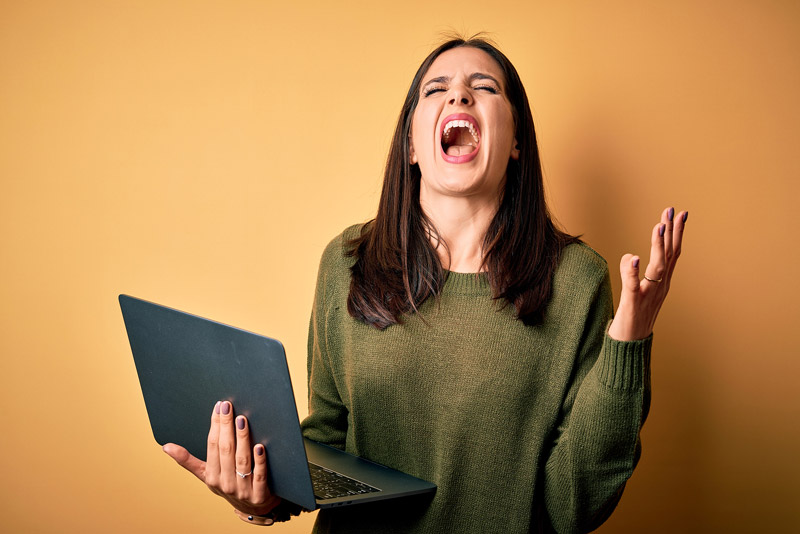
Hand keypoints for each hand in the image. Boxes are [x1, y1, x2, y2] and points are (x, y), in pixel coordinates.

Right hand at [162, 400, 280, 517]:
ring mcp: (243, 490)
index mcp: (211, 476)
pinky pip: (260, 475)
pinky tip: (260, 446)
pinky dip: (259, 461)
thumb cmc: (228, 484)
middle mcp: (226, 483)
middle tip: (228, 405)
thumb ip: (188, 461)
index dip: (215, 425)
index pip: (212, 446)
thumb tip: (165, 447)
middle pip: (226, 450)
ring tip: (242, 420)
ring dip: (242, 439)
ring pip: (242, 461)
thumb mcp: (206, 475)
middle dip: (226, 426)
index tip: (218, 406)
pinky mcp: (260, 494)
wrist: (252, 508)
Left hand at [608, 207, 687, 340]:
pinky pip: (633, 285)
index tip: (680, 213)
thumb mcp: (637, 291)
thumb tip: (632, 256)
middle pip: (669, 256)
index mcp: (663, 283)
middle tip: (673, 210)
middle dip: (672, 232)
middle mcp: (660, 287)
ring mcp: (648, 295)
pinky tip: (632, 257)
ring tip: (658, 226)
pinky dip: (632, 271)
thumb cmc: (634, 318)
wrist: (630, 346)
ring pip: (657, 268)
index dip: (677, 233)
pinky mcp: (633, 304)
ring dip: (658, 246)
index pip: (673, 253)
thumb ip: (635, 273)